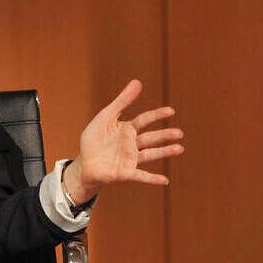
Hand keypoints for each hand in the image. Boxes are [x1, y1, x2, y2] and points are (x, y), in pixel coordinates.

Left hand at [68, 79, 183, 201]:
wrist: (83, 164)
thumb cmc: (94, 140)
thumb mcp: (105, 116)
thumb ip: (121, 101)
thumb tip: (138, 82)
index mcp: (127, 130)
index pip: (144, 120)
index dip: (156, 115)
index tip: (170, 111)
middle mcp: (132, 144)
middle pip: (151, 138)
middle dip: (165, 135)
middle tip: (179, 133)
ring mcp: (130, 159)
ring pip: (150, 155)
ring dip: (164, 152)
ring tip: (179, 149)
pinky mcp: (125, 173)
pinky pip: (141, 176)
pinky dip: (152, 178)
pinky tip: (164, 180)